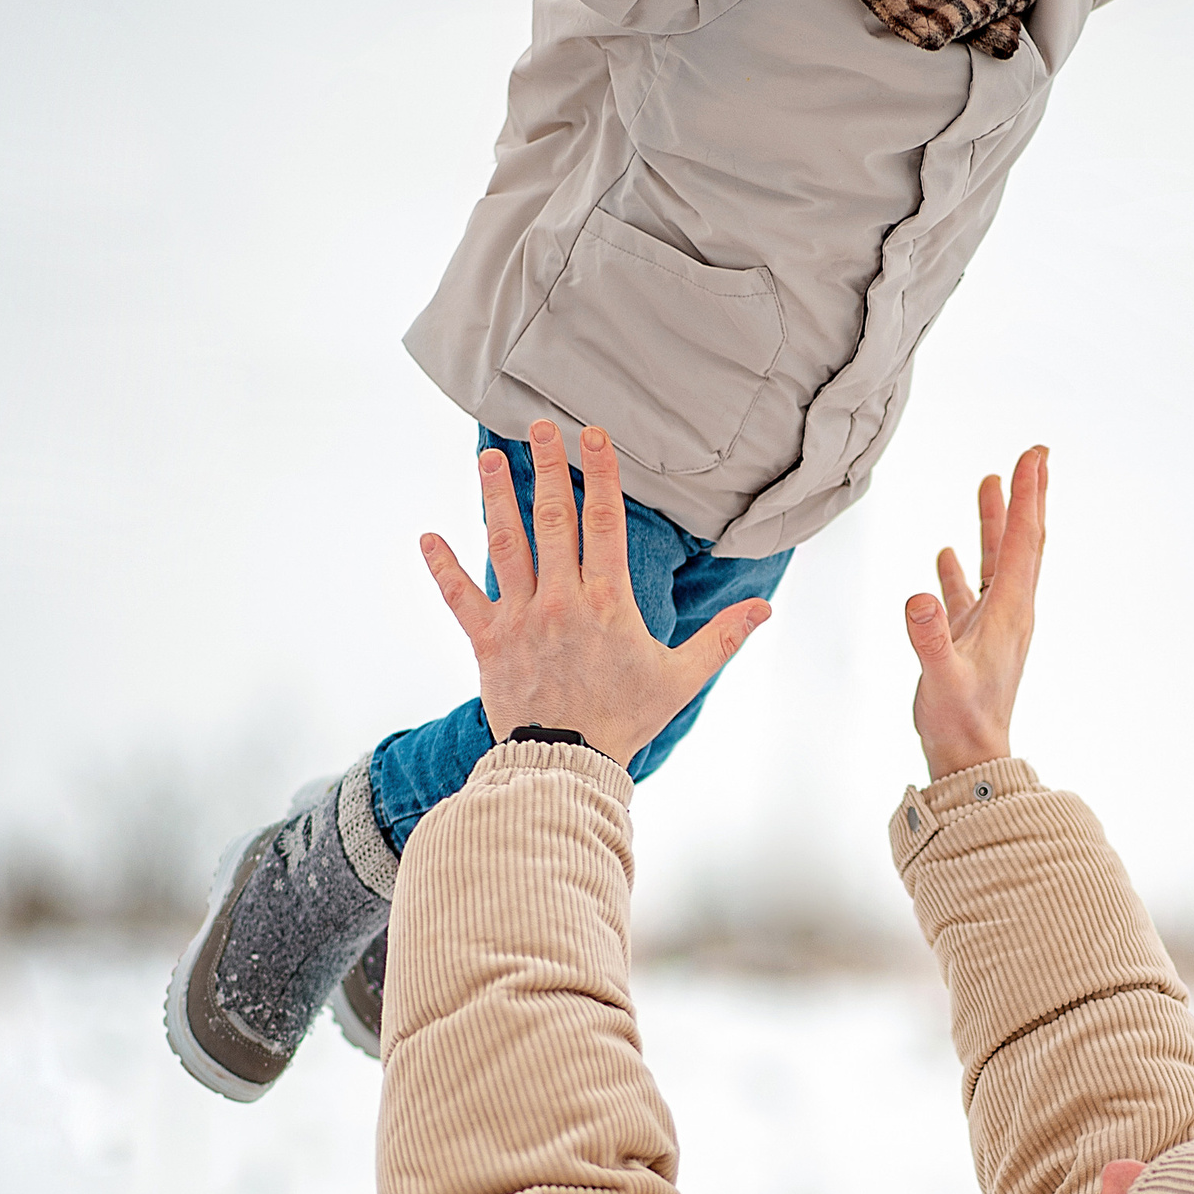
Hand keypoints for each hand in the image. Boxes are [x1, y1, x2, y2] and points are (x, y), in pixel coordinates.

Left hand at [420, 422, 770, 766]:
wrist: (568, 766)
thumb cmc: (626, 720)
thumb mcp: (681, 679)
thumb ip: (722, 638)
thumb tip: (766, 610)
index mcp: (609, 603)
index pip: (605, 522)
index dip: (600, 473)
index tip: (593, 435)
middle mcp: (562, 601)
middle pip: (554, 519)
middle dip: (547, 468)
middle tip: (538, 427)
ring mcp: (521, 619)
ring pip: (505, 545)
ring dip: (495, 497)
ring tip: (487, 457)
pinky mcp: (488, 642)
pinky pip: (460, 598)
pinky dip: (442, 567)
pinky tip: (427, 537)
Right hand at [904, 446, 1046, 778]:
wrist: (967, 760)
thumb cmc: (960, 722)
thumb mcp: (943, 679)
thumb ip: (930, 638)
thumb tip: (918, 596)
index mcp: (1009, 613)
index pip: (1022, 542)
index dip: (1027, 496)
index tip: (1033, 455)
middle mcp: (1008, 613)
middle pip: (1020, 543)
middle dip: (1024, 497)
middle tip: (1032, 456)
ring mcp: (990, 626)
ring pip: (997, 561)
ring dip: (994, 523)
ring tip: (989, 485)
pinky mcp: (969, 641)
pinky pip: (969, 592)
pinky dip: (962, 568)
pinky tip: (946, 554)